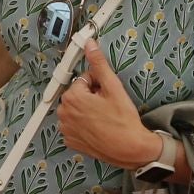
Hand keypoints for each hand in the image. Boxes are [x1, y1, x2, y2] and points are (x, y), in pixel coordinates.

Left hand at [56, 38, 159, 168]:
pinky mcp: (70, 141)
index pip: (84, 79)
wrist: (129, 149)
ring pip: (77, 110)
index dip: (99, 84)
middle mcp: (64, 113)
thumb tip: (89, 45)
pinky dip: (84, 125)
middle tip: (108, 106)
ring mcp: (66, 129)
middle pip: (78, 95)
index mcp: (72, 97)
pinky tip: (99, 128)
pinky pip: (75, 125)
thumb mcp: (113, 87)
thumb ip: (99, 64)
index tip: (108, 94)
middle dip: (92, 97)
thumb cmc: (123, 120)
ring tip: (104, 118)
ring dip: (87, 110)